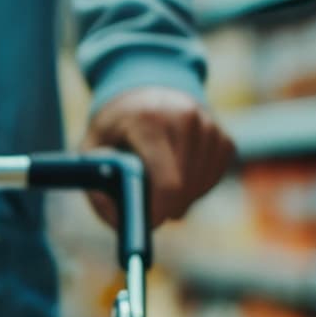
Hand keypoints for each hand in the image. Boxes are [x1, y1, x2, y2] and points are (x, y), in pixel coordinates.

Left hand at [83, 87, 235, 226]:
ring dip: (179, 198)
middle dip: (165, 207)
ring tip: (156, 181)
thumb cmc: (115, 129)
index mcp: (149, 120)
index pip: (168, 183)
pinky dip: (195, 188)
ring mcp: (209, 127)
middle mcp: (186, 118)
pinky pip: (212, 180)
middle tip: (146, 203)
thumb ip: (96, 184)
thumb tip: (121, 219)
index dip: (158, 212)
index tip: (146, 222)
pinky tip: (176, 173)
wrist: (145, 93)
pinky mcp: (224, 138)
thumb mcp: (91, 149)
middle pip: (185, 190)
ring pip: (200, 188)